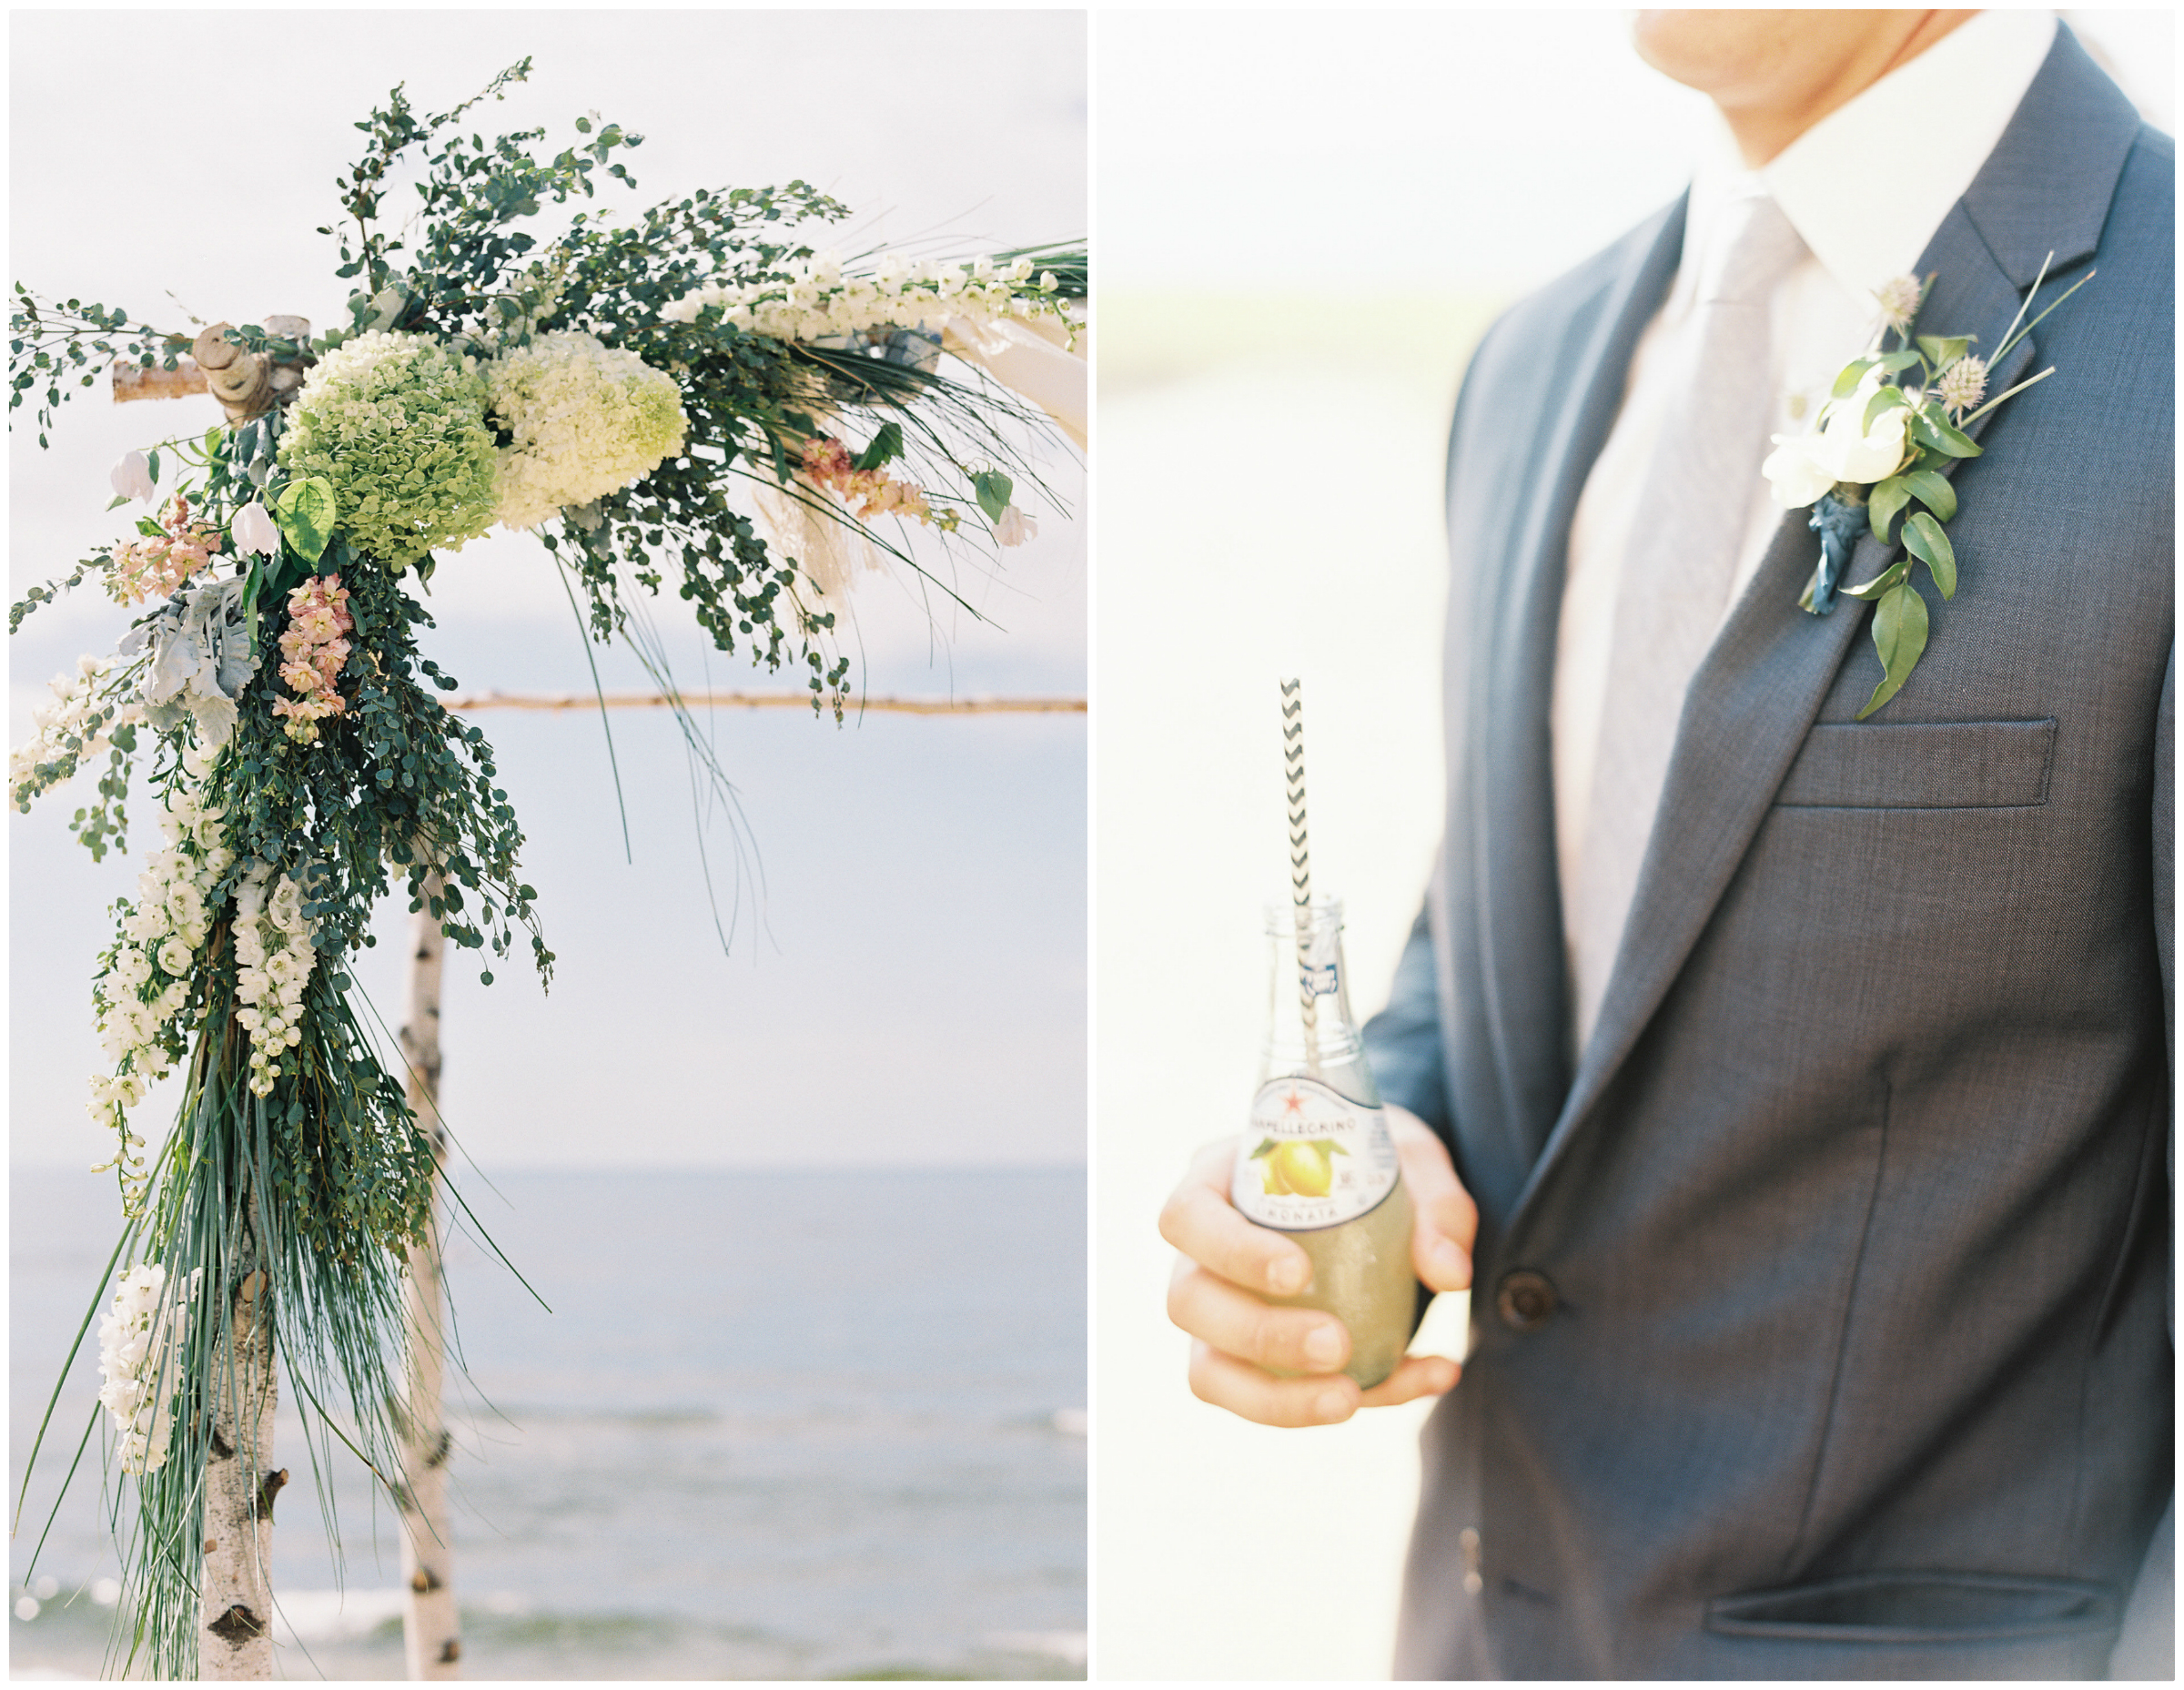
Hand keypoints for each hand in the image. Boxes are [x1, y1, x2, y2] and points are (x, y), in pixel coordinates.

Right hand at [1159, 1104, 1475, 1426]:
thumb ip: (1436, 1206)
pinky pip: (1274, 1400)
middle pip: (1188, 1303)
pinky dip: (1352, 1400)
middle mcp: (1201, 1253)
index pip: (1187, 1216)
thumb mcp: (1412, 1161)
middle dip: (1259, 1335)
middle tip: (1337, 1345)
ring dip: (1276, 1398)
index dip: (1230, 1251)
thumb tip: (1449, 1272)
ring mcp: (1218, 1315)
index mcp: (1218, 1182)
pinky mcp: (1252, 1365)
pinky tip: (1428, 1376)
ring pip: (1209, 1372)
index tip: (1298, 1271)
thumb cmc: (1374, 1167)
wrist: (1384, 1199)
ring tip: (1352, 1398)